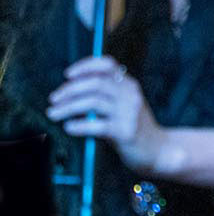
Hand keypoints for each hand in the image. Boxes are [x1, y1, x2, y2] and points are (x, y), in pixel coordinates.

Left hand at [47, 55, 168, 174]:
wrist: (158, 150)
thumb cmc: (134, 127)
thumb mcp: (124, 106)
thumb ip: (105, 95)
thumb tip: (70, 90)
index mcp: (129, 86)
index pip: (108, 65)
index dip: (85, 66)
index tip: (67, 74)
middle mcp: (131, 96)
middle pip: (96, 83)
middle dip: (69, 90)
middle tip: (54, 99)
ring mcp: (129, 113)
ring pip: (93, 102)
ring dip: (68, 107)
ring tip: (54, 114)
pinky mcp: (125, 132)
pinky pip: (97, 125)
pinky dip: (79, 125)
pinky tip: (69, 127)